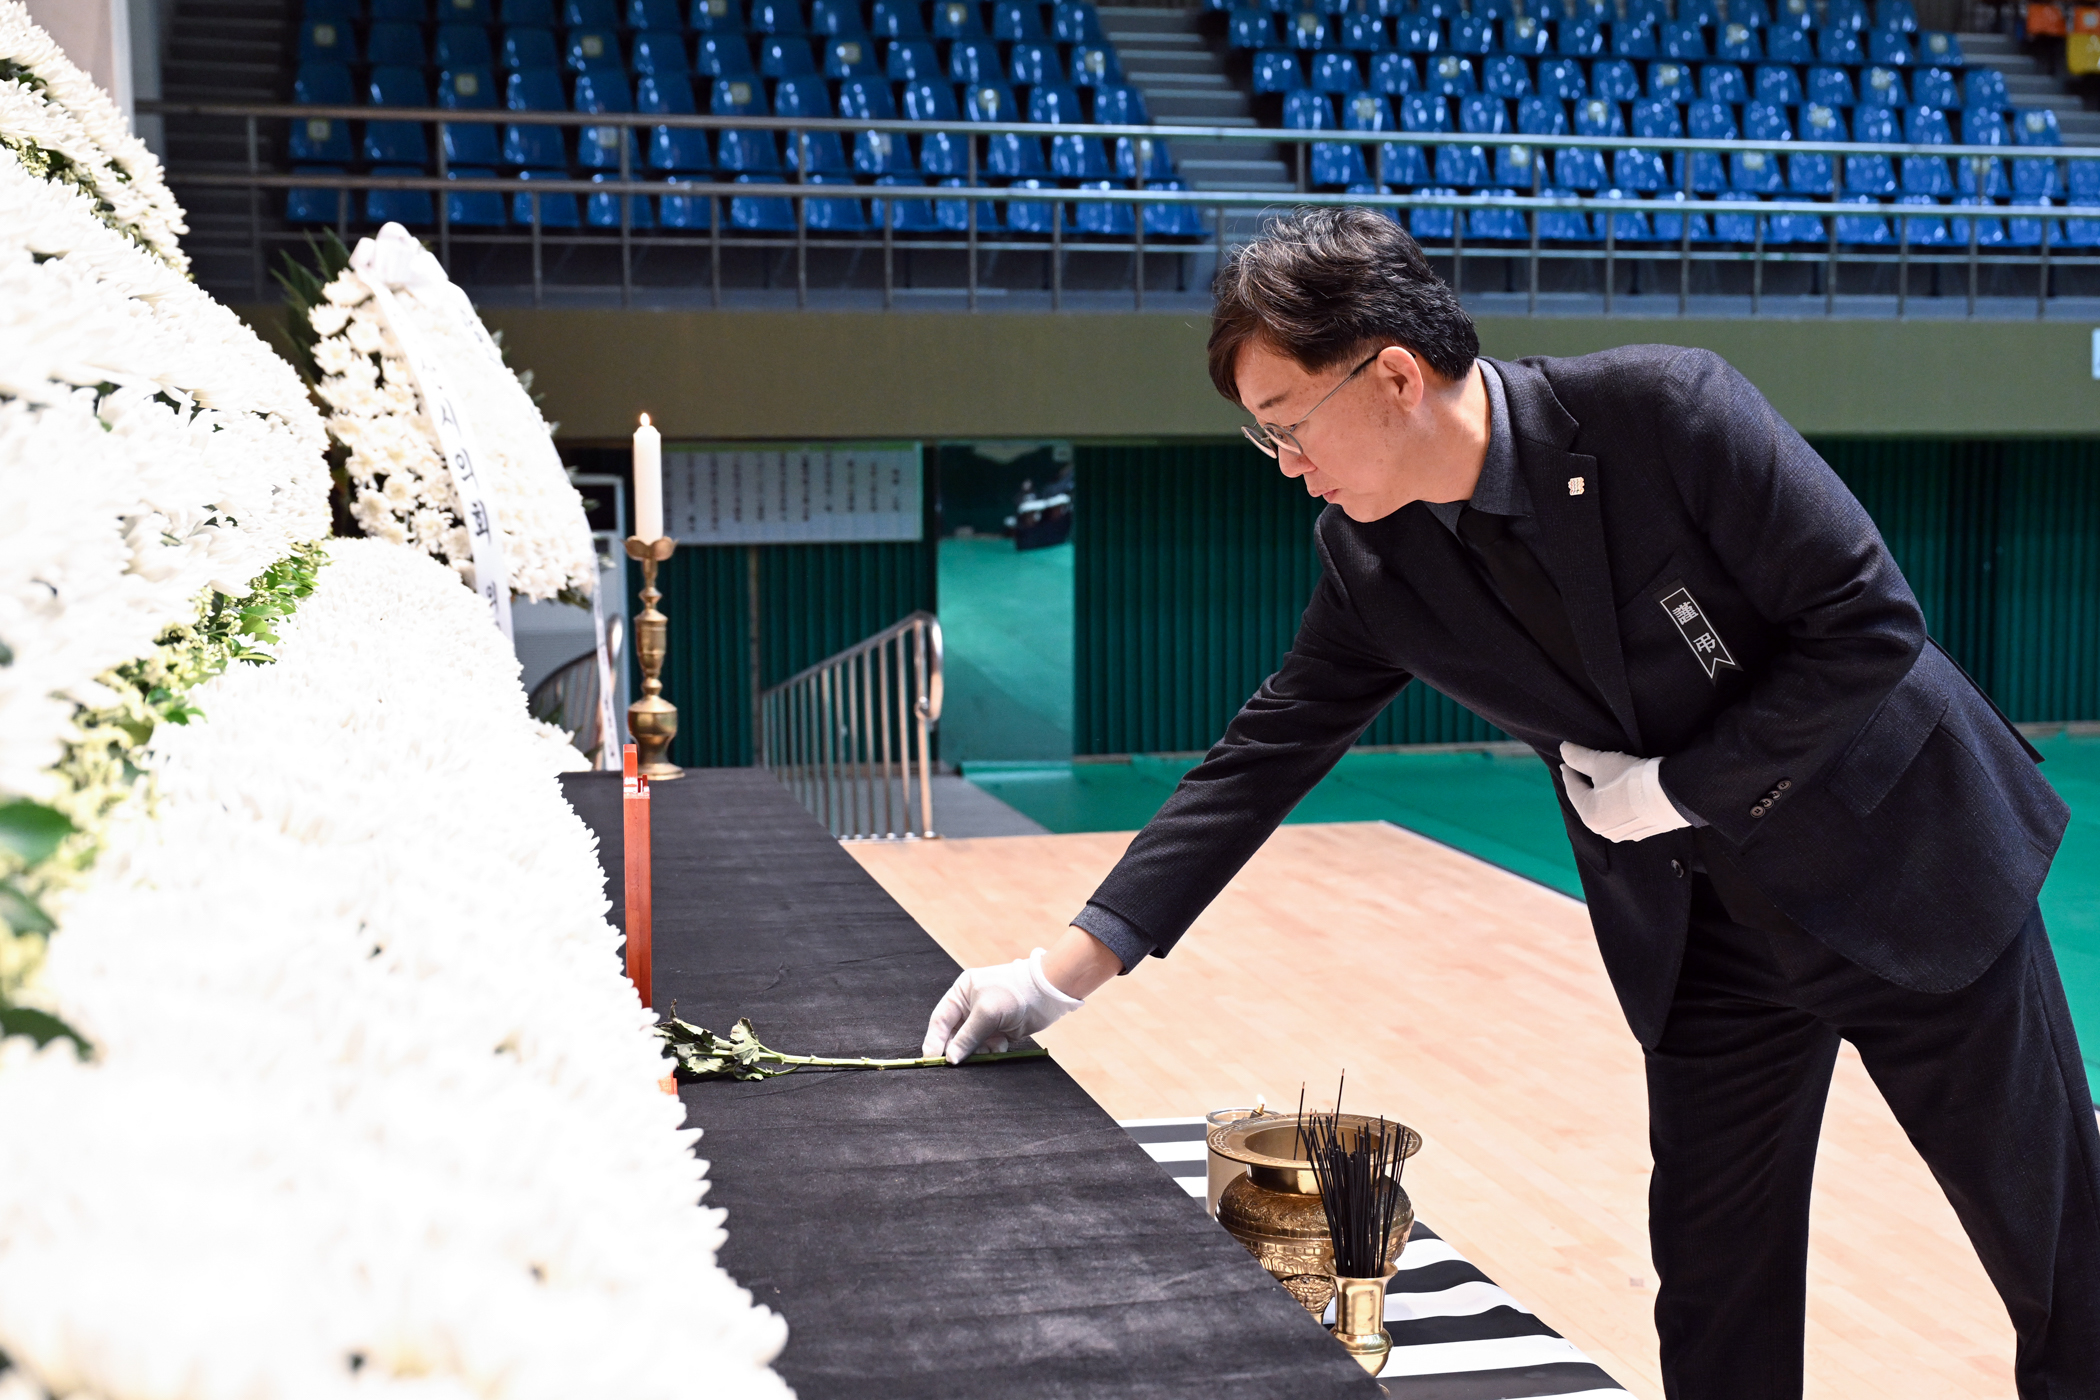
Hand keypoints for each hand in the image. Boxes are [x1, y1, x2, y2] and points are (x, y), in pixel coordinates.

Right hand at [921, 947, 1085, 1063]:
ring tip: (990, 1048)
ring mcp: (985, 1019)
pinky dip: (991, 1050)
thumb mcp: (986, 1013)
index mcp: (961, 993)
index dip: (935, 1040)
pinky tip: (1001, 1045)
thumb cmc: (1014, 993)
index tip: (932, 1060)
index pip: (940, 1020)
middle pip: (954, 1034)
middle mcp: (970, 1006)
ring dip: (977, 1051)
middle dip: (958, 1048)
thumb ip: (966, 1037)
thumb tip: (951, 1059)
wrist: (1048, 993)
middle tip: (958, 1063)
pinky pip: (986, 1047)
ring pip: (971, 1044)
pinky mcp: (998, 1030)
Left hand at [1559, 741, 1690, 842]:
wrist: (1674, 794)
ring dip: (1605, 796)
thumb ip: (1579, 757)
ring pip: (1607, 810)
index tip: (1566, 762)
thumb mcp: (1602, 762)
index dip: (1569, 772)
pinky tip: (1626, 794)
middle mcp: (1604, 830)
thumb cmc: (1632, 778)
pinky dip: (1621, 804)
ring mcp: (1624, 833)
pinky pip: (1625, 815)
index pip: (1573, 789)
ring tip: (1606, 782)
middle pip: (1589, 802)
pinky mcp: (1643, 832)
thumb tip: (1563, 749)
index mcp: (1589, 815)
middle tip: (1584, 771)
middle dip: (1587, 786)